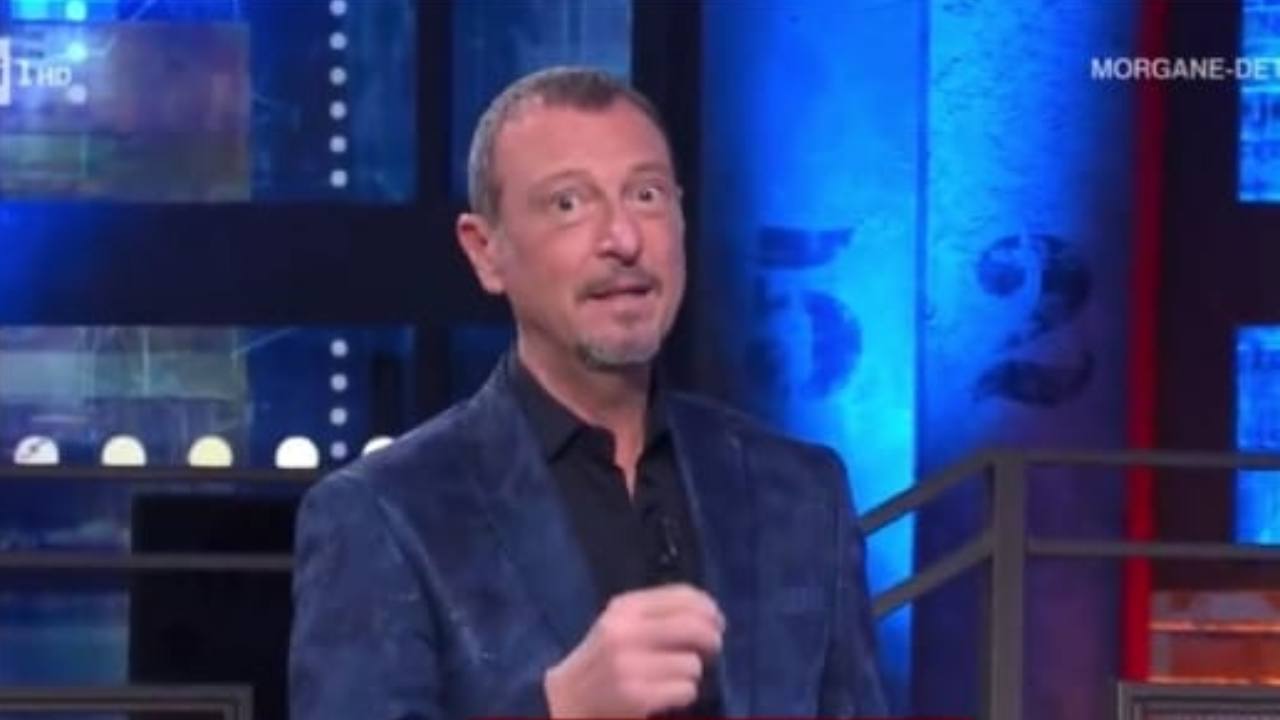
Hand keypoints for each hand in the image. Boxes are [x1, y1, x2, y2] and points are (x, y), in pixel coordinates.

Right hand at [543, 583, 723, 717]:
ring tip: (674, 676)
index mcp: (623, 608)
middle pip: (694, 627)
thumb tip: (710, 613)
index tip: (717, 620)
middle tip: (711, 649)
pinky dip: (684, 694)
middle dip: (711, 639)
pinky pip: (686, 690)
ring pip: (692, 664)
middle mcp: (624, 632)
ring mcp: (628, 666)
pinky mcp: (635, 697)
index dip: (709, 608)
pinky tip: (667, 694)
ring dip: (691, 673)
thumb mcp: (621, 624)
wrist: (566, 700)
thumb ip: (658, 613)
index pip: (683, 596)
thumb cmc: (603, 661)